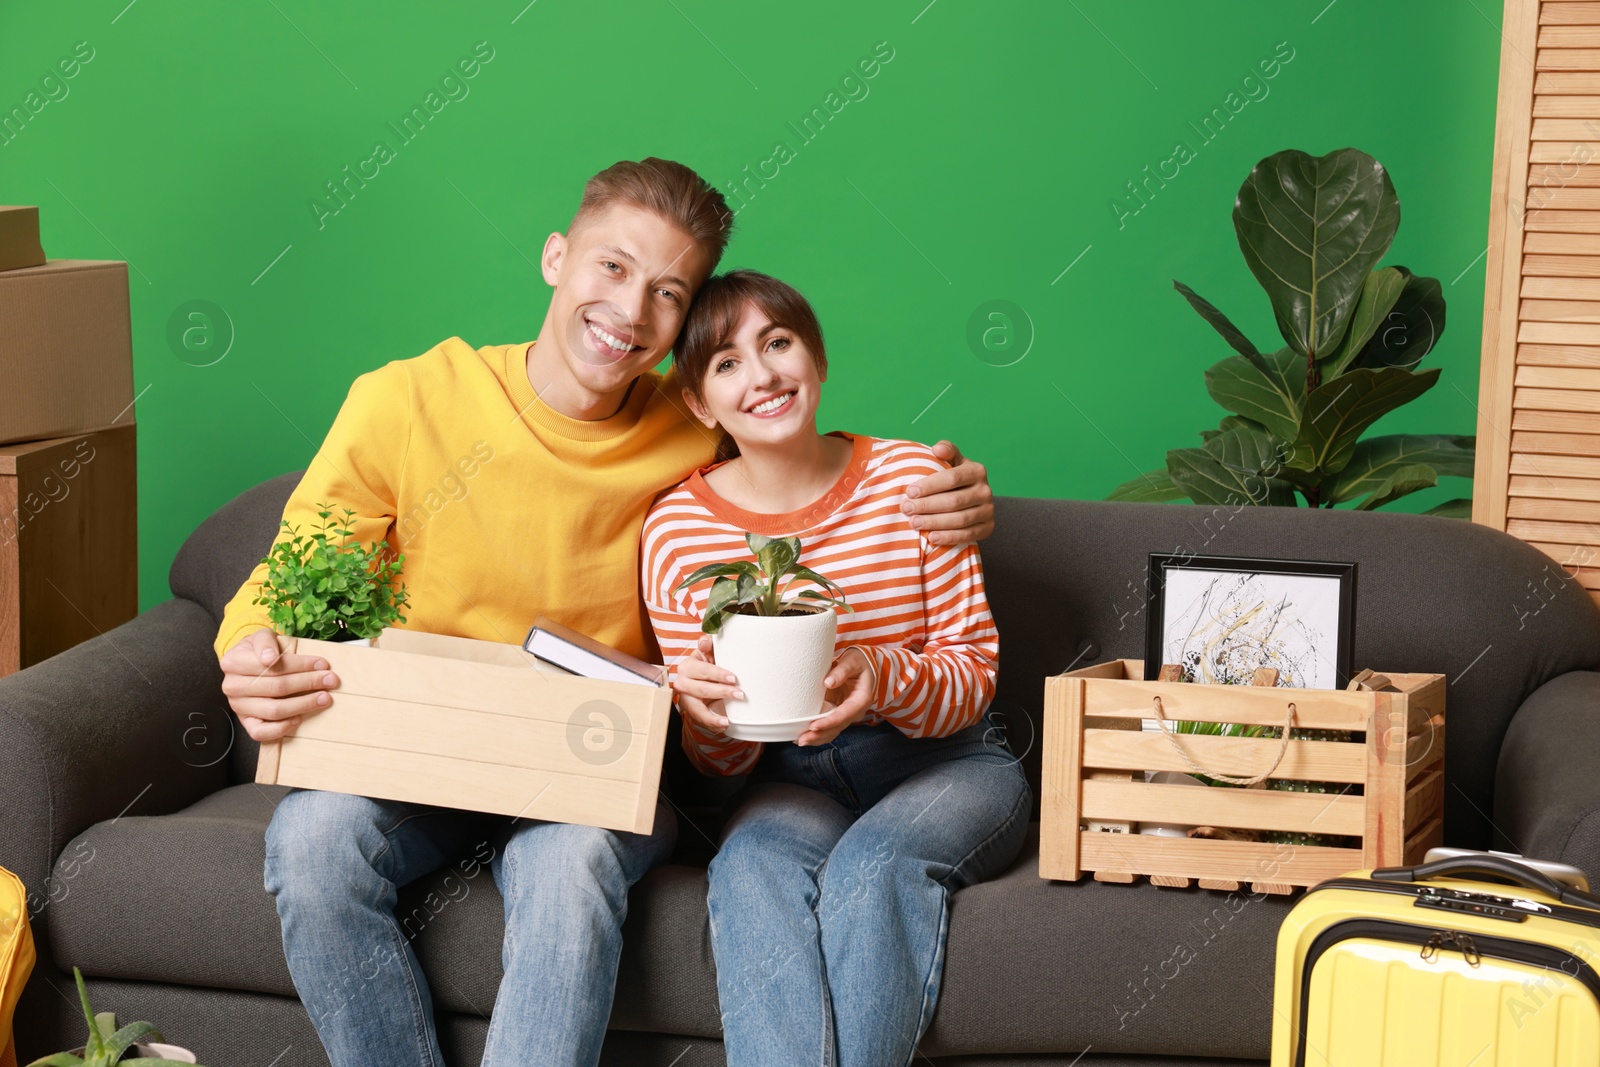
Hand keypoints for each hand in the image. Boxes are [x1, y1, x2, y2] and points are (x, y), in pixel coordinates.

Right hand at [219, 628, 338, 741]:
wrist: (246, 664)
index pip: (272, 666)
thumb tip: (269, 658)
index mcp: (233, 662)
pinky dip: (282, 728)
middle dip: (309, 683)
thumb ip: (266, 642)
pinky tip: (298, 718)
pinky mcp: (245, 722)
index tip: (323, 663)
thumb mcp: (261, 637)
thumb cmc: (260, 651)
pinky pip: (261, 732)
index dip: (301, 665)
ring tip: (324, 698)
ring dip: (303, 704)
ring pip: (274, 710)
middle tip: (330, 680)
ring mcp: (238, 706)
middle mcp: (232, 686)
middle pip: (277, 687)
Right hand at [671, 635, 743, 735]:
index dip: (718, 674)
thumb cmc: (709, 664)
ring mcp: (685, 699)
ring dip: (713, 716)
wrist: (703, 679)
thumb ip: (708, 644)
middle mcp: (682, 683)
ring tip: (727, 721)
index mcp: (688, 666)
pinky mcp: (690, 712)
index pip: (702, 670)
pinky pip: (700, 720)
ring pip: (697, 709)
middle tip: (740, 694)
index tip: (734, 678)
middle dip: (722, 692)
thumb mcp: (709, 652)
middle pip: (702, 690)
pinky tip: (723, 726)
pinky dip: (712, 724)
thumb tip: (705, 642)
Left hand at [797, 647, 874, 746]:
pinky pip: (828, 727)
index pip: (844, 714)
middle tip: (802, 739)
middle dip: (820, 734)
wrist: (861, 665)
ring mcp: (846, 714)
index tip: (814, 725)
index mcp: (861, 699)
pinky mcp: (837, 714)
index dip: (829, 722)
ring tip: (800, 741)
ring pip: (832, 731)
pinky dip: (817, 733)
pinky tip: (803, 736)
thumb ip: (842, 671)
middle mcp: (854, 711)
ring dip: (817, 738)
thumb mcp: (853, 661)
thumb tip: (828, 682)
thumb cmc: (858, 662)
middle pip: (837, 727)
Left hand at [904, 440, 993, 545]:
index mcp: (977, 470)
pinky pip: (967, 535)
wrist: (972, 499)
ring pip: (960, 520)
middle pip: (954, 501)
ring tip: (913, 523)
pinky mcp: (987, 528)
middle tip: (906, 508)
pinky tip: (931, 537)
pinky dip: (948, 537)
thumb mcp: (952, 461)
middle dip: (927, 505)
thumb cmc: (954, 478)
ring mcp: (988, 510)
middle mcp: (986, 490)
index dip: (929, 486)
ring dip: (934, 522)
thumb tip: (937, 449)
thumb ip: (946, 450)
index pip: (952, 478)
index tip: (910, 491)